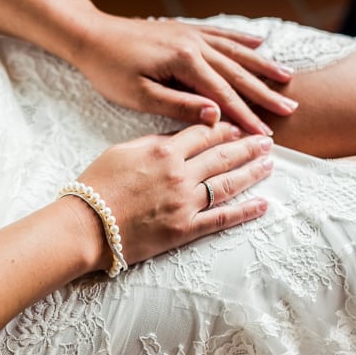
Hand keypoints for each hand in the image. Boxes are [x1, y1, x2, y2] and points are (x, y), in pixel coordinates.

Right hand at [64, 122, 271, 272]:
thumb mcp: (121, 152)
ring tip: (270, 164)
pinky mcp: (184, 230)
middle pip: (222, 155)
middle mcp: (180, 175)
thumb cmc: (96, 187)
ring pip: (228, 183)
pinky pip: (221, 218)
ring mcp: (185, 203)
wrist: (85, 226)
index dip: (224, 128)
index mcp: (164, 151)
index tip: (238, 125)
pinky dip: (244, 211)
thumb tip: (175, 138)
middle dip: (247, 146)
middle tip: (267, 140)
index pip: (203, 133)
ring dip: (252, 172)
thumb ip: (152, 142)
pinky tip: (262, 203)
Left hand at [69, 13, 297, 134]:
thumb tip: (214, 115)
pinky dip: (241, 40)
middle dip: (264, 93)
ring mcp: (191, 35)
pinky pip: (221, 34)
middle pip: (236, 73)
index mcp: (184, 62)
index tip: (265, 134)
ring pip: (235, 52)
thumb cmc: (110, 70)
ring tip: (287, 79)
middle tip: (291, 110)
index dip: (245, 116)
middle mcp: (194, 44)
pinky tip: (259, 42)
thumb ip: (178, 105)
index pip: (223, 95)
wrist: (91, 36)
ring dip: (262, 66)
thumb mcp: (139, 95)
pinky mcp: (184, 30)